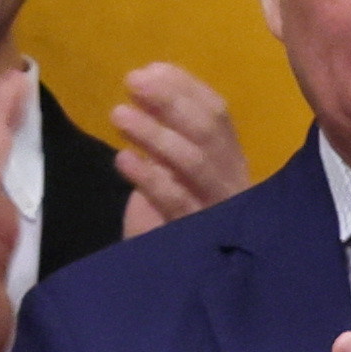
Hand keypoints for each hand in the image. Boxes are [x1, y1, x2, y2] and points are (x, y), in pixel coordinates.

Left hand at [111, 61, 248, 231]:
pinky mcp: (195, 237)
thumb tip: (148, 74)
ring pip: (194, 164)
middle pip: (208, 133)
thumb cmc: (174, 214)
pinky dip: (148, 178)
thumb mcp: (174, 165)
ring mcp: (216, 209)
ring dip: (155, 135)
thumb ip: (167, 123)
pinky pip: (174, 203)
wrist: (178, 281)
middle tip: (132, 83)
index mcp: (230, 157)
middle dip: (171, 102)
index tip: (148, 70)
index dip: (184, 88)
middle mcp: (231, 180)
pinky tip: (123, 160)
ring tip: (119, 115)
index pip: (217, 112)